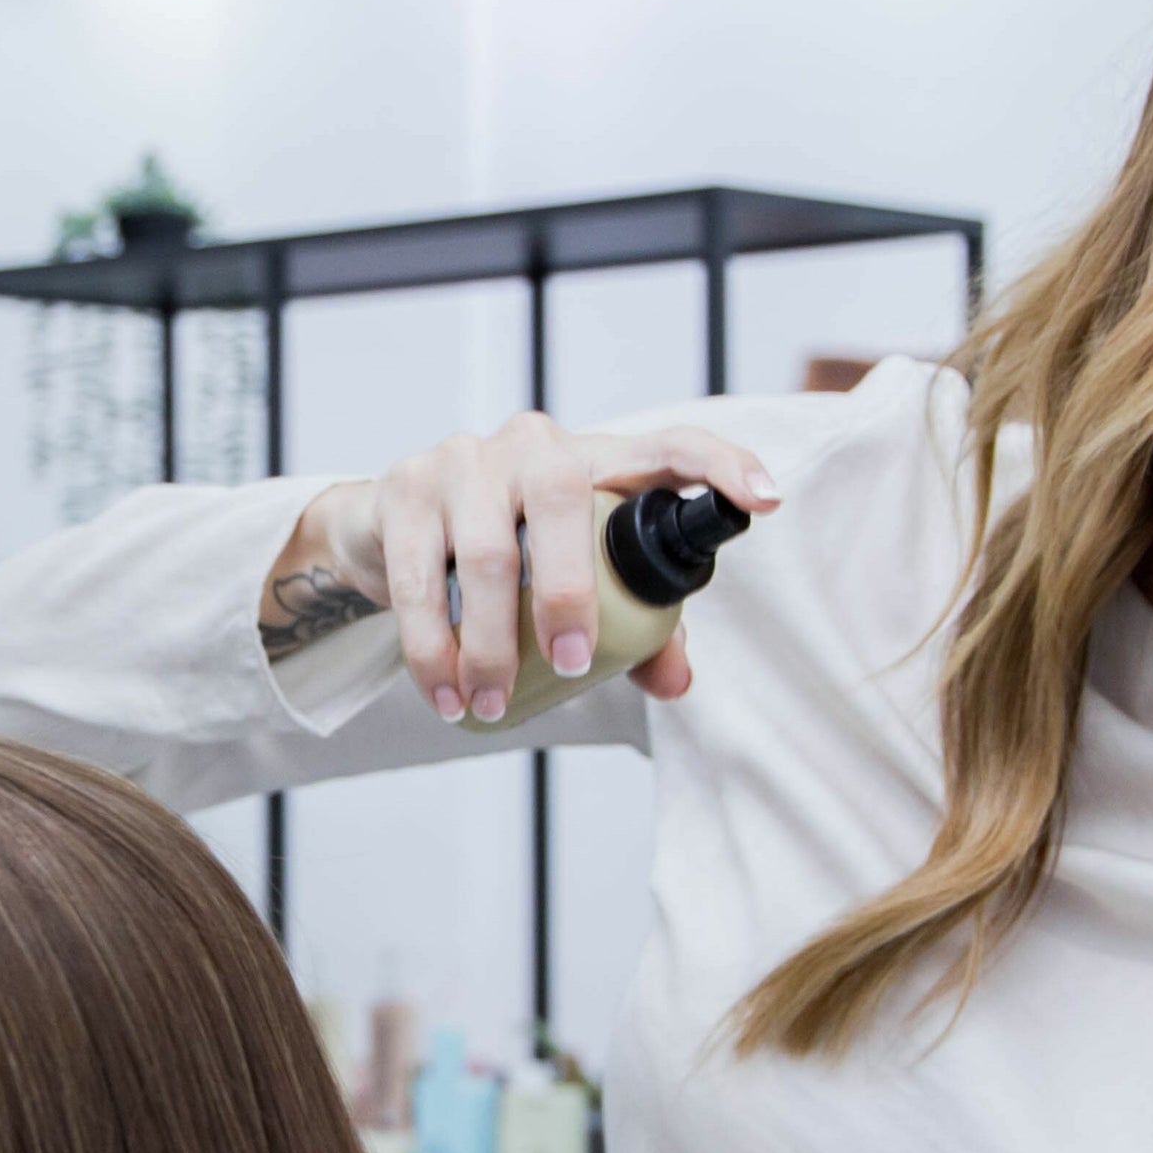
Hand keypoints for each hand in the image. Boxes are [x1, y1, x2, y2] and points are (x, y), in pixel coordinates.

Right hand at [260, 417, 779, 722]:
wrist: (389, 528)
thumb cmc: (507, 551)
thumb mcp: (573, 579)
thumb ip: (634, 626)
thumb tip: (675, 682)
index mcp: (596, 462)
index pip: (669, 446)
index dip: (720, 464)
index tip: (764, 500)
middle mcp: (534, 446)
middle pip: (563, 501)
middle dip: (569, 593)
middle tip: (571, 667)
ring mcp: (464, 460)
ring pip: (486, 551)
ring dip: (490, 643)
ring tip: (490, 706)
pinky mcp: (404, 490)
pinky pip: (418, 576)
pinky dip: (432, 646)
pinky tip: (445, 692)